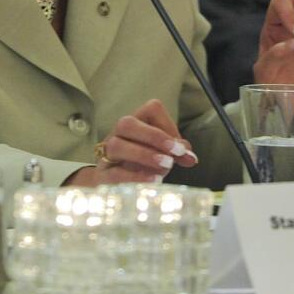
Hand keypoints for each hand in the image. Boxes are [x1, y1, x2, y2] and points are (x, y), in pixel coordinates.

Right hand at [63, 99, 199, 186]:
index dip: (168, 125)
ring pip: (116, 145)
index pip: (151, 109)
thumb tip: (190, 157)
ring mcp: (106, 153)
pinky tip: (153, 181)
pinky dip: (135, 177)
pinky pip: (113, 172)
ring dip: (144, 155)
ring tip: (166, 166)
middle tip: (175, 153)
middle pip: (127, 123)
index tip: (180, 146)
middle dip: (154, 137)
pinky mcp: (102, 175)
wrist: (114, 183)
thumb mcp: (162, 154)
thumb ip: (177, 153)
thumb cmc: (142, 163)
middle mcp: (117, 133)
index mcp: (135, 122)